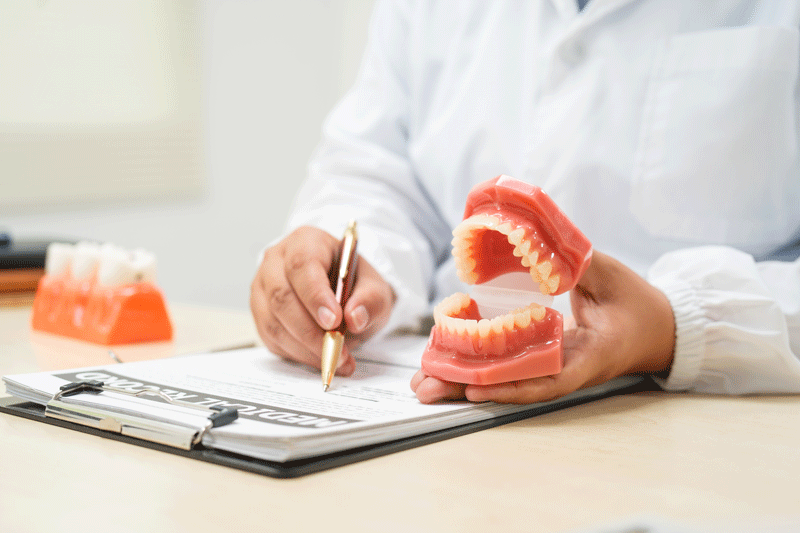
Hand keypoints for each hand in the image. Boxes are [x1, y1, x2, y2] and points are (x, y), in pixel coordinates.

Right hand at [250, 226, 394, 374]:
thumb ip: (371, 300)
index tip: (334, 321)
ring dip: (305, 347)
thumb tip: (355, 317)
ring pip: (273, 322)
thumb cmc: (354, 284)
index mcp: (306, 242)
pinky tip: (320, 357)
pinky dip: (298, 354)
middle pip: (281, 296)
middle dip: (310, 330)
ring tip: (336, 359)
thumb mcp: (375, 287)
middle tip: (337, 349)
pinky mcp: (260, 315)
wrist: (342, 293)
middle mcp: (276, 262)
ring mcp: (263, 288)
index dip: (315, 295)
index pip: (302, 264)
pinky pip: (272, 339)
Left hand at [410, 250, 674, 403]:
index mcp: (588, 356)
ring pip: (504, 380)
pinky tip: (446, 366)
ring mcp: (551, 366)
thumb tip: (541, 247)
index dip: (511, 384)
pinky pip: (507, 366)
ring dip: (462, 383)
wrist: (656, 328)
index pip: (549, 379)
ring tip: (422, 385)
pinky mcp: (542, 358)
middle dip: (467, 389)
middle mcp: (564, 368)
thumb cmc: (638, 304)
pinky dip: (477, 367)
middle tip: (426, 389)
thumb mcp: (613, 278)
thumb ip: (579, 264)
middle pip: (512, 386)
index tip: (475, 386)